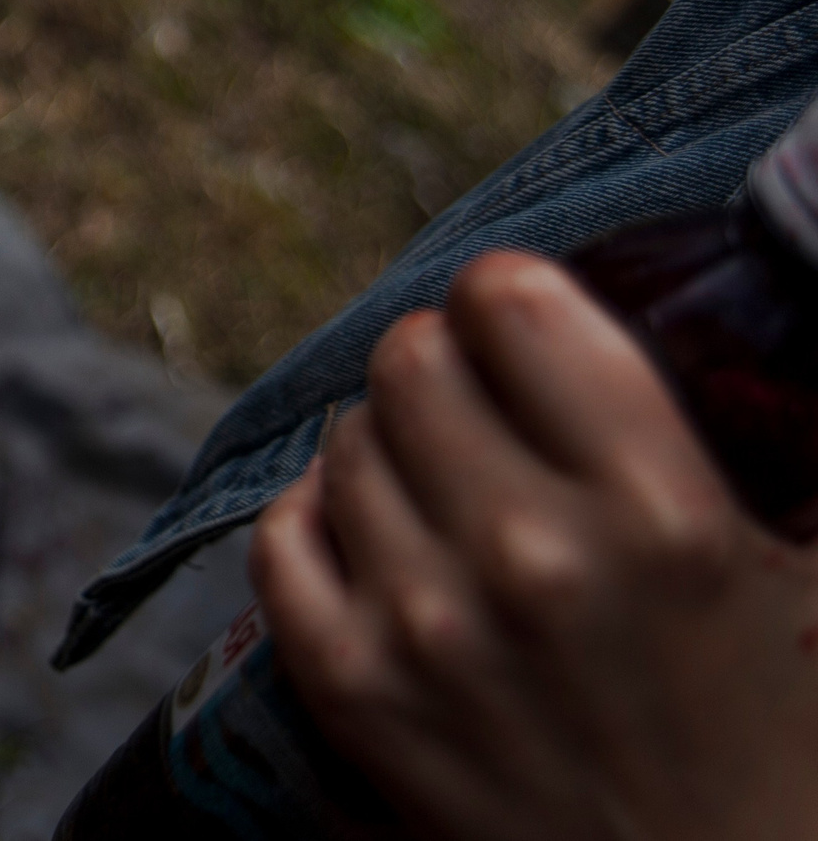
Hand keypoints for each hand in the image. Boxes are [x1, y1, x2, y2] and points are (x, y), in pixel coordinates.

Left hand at [251, 251, 817, 840]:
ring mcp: (426, 625)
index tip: (524, 331)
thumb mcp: (816, 577)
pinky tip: (375, 538)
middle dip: (446, 368)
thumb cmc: (788, 745)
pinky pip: (281, 537)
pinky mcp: (355, 691)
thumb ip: (784, 446)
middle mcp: (529, 555)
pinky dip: (319, 520)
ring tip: (446, 488)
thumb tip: (745, 321)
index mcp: (659, 512)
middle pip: (410, 358)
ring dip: (390, 447)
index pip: (509, 301)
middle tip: (483, 409)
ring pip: (344, 439)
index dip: (512, 301)